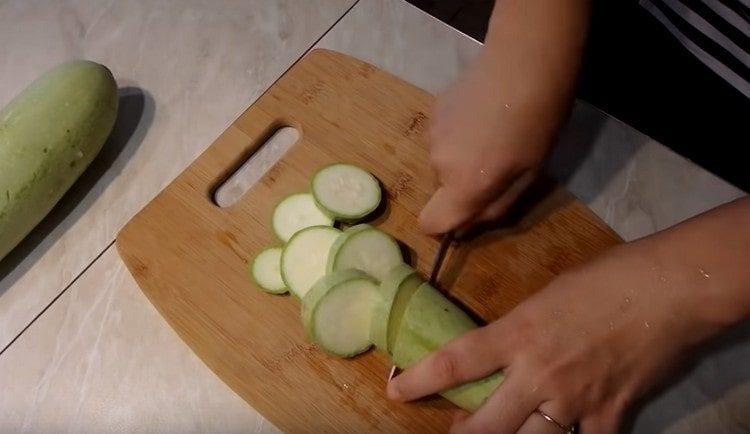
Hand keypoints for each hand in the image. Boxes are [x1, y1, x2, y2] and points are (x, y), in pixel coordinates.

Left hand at [386, 239, 726, 433]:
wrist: (667, 292)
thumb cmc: (605, 278)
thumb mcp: (547, 295)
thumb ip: (521, 327)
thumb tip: (506, 347)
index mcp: (518, 334)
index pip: (455, 362)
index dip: (418, 381)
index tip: (395, 390)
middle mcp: (537, 374)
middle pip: (485, 425)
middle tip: (454, 429)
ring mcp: (573, 401)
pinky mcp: (608, 415)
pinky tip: (567, 433)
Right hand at [419, 0, 589, 234]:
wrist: (524, 63)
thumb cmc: (537, 126)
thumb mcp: (528, 177)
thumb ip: (493, 208)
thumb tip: (465, 229)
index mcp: (464, 186)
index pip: (430, 224)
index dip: (443, 226)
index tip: (463, 213)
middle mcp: (438, 165)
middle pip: (442, 189)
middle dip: (462, 184)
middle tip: (497, 160)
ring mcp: (431, 136)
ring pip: (442, 161)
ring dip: (460, 156)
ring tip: (491, 132)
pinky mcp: (432, 112)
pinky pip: (441, 137)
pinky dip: (457, 134)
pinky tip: (480, 113)